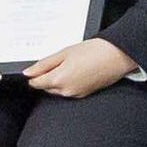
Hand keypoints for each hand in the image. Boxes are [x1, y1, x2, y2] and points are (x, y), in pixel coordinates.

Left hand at [24, 35, 139, 99]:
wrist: (118, 56)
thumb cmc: (94, 51)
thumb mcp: (64, 53)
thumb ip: (44, 64)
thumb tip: (28, 72)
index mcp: (58, 80)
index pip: (35, 83)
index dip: (35, 73)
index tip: (40, 66)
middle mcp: (65, 91)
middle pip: (46, 87)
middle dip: (48, 76)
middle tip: (60, 60)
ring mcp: (76, 94)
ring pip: (58, 89)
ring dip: (59, 79)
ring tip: (72, 63)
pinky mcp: (85, 94)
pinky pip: (69, 90)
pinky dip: (70, 81)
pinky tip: (79, 69)